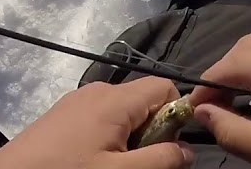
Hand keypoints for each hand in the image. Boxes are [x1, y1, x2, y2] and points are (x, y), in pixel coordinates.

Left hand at [0, 78, 194, 168]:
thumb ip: (161, 160)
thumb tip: (188, 150)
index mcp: (115, 99)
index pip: (164, 88)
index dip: (174, 116)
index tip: (165, 148)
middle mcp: (98, 91)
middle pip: (143, 101)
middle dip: (150, 132)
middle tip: (135, 164)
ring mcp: (76, 102)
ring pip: (121, 114)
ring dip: (128, 140)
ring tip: (111, 166)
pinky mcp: (61, 115)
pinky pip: (99, 119)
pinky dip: (106, 139)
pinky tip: (90, 163)